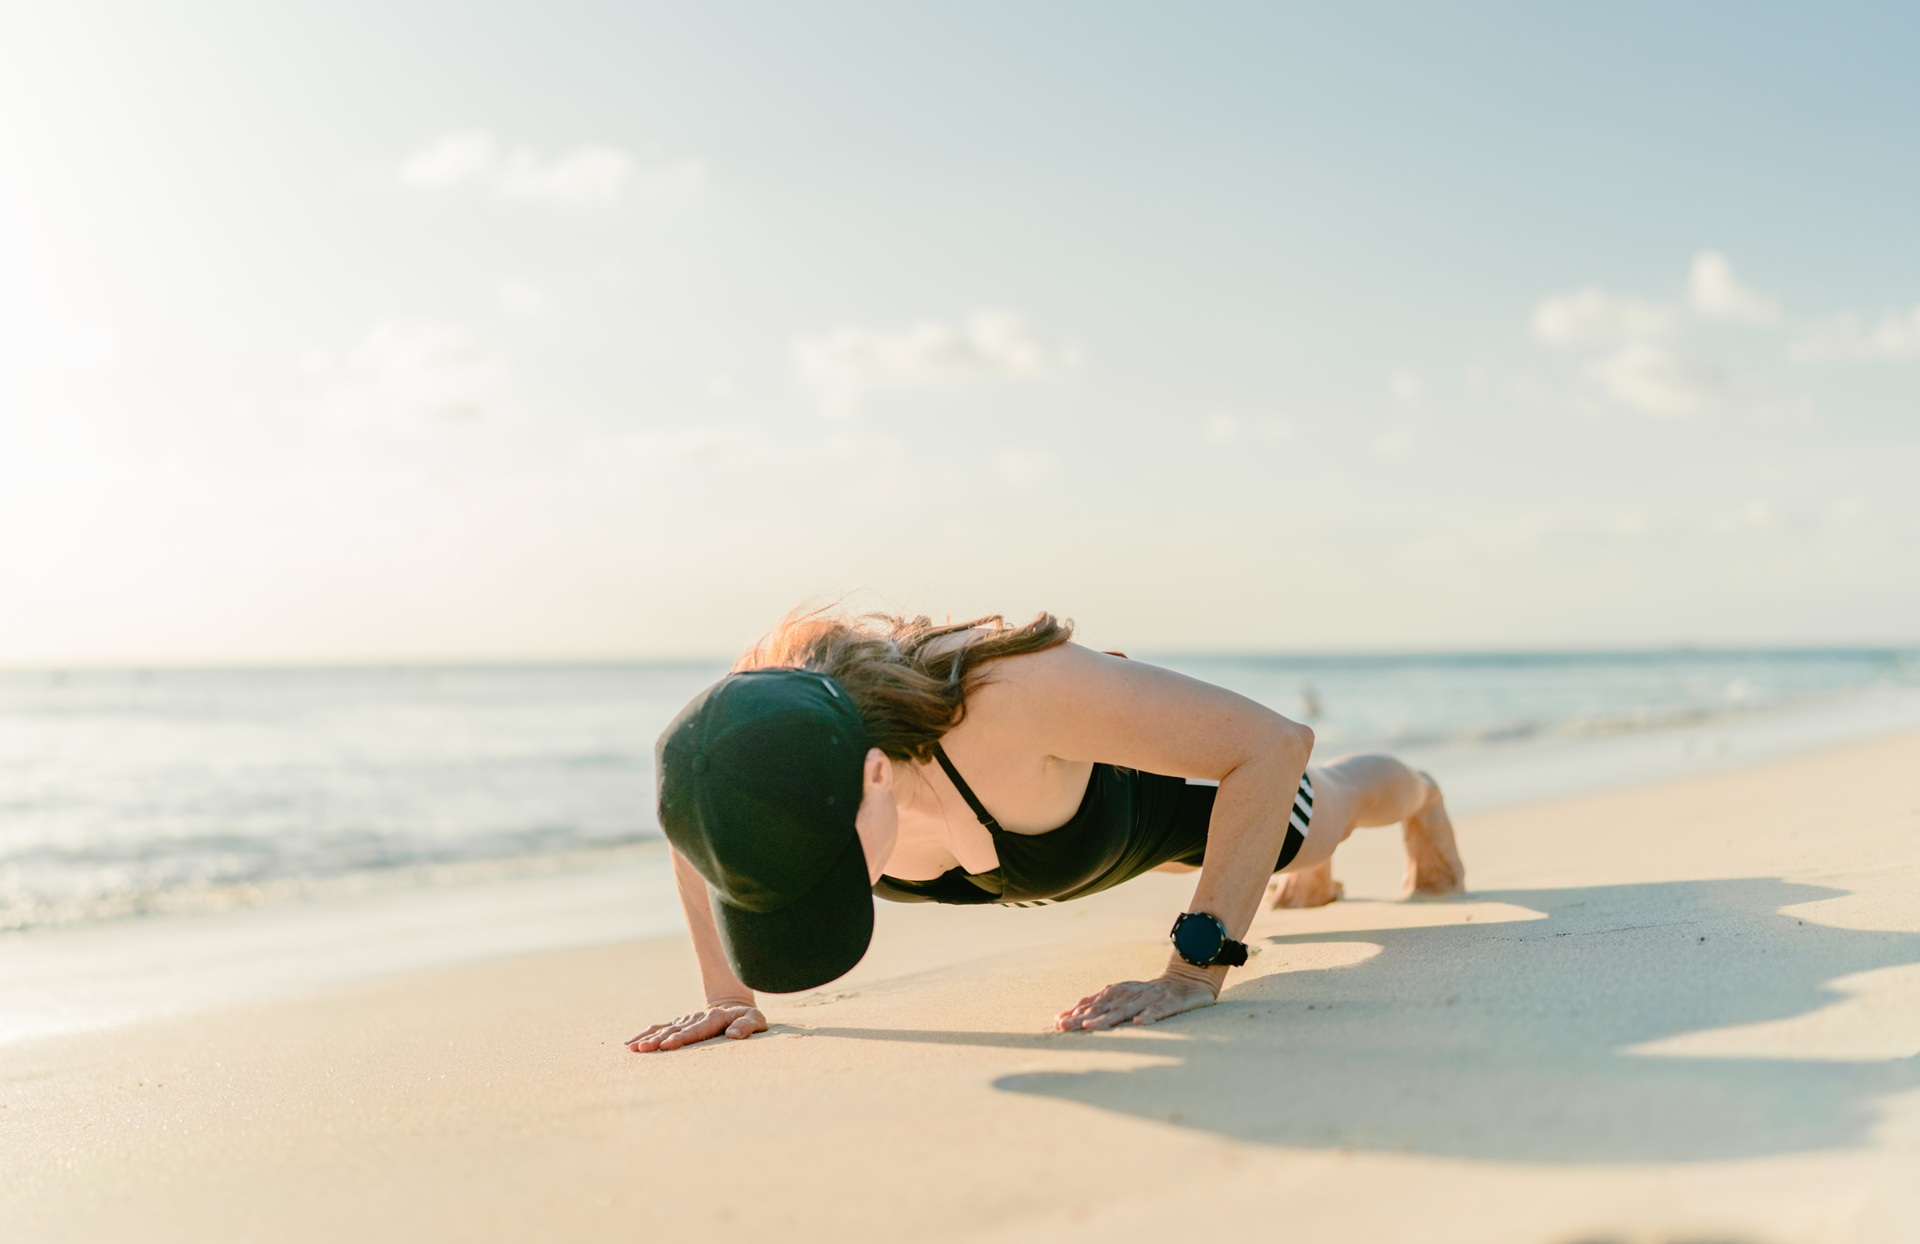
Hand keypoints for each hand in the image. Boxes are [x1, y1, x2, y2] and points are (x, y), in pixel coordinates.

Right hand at [627, 1003, 766, 1051]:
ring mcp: (686, 1019)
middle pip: (676, 1029)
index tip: (668, 1044)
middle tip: (643, 1049)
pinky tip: (631, 1043)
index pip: (697, 1029)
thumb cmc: (748, 1019)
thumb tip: (732, 1035)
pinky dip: (646, 1034)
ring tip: (633, 1047)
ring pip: (665, 1028)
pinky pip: (660, 1028)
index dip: (682, 1037)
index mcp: (715, 1018)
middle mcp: (697, 1017)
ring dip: (648, 1038)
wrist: (735, 1005)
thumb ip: (746, 1026)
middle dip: (658, 1039)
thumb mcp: (756, 1021)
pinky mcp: (679, 1023)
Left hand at [1054, 971, 1217, 1030]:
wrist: (1189, 979)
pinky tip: (1140, 1022)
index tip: (1058, 1023)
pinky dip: (1150, 1014)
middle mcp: (1133, 993)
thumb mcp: (1126, 998)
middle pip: (1105, 1006)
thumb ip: (1100, 1005)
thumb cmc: (1152, 993)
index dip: (1076, 1011)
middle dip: (1084, 1016)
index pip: (1095, 1002)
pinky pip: (1160, 1009)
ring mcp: (1152, 997)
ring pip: (1128, 1007)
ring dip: (1109, 1016)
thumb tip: (1067, 1016)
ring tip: (1092, 1025)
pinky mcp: (1172, 1002)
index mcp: (1121, 992)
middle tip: (1066, 1027)